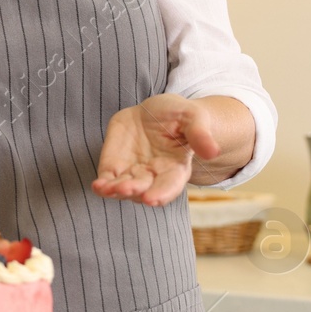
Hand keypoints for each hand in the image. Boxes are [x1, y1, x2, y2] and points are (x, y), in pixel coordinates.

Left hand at [92, 94, 221, 205]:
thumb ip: (200, 133)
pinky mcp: (115, 166)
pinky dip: (102, 186)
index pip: (170, 186)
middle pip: (144, 190)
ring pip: (123, 188)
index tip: (152, 199)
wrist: (154, 111)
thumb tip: (212, 151)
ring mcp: (133, 173)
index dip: (162, 194)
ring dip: (115, 191)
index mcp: (176, 168)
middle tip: (127, 188)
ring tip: (106, 188)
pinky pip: (108, 180)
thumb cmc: (178, 114)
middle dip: (135, 190)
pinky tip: (98, 186)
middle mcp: (154, 176)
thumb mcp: (192, 116)